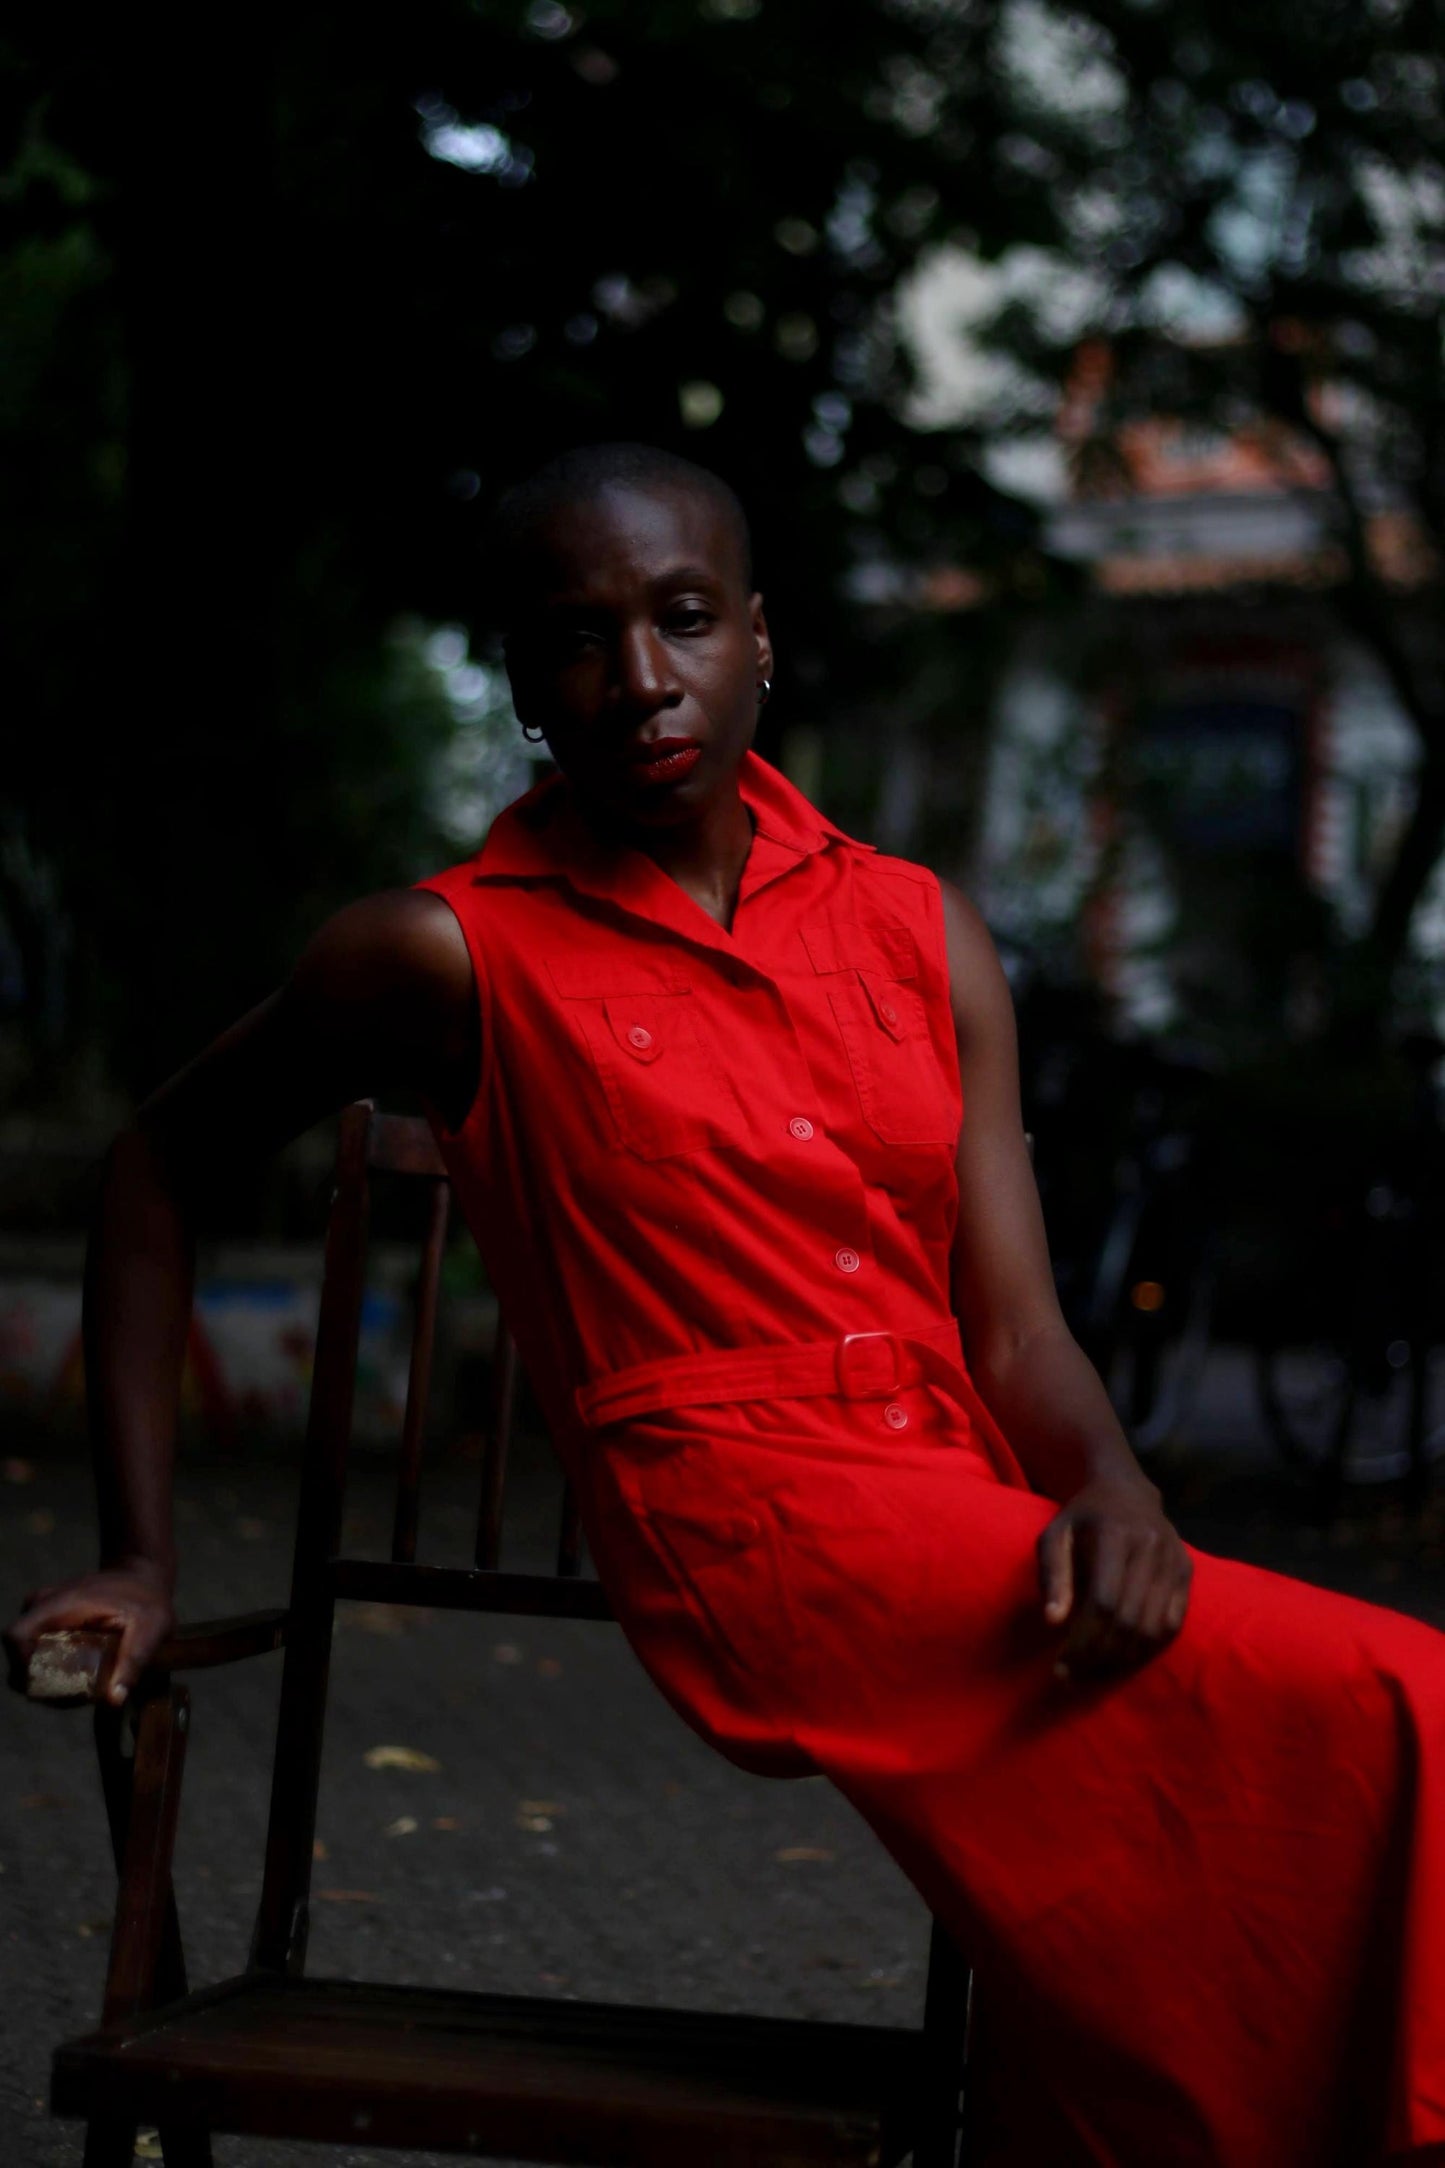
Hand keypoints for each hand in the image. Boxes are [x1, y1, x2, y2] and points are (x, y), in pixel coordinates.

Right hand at [5, 1558, 174, 1704]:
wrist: (143, 1576)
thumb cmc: (148, 1599)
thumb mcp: (151, 1628)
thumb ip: (135, 1660)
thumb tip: (114, 1700)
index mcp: (62, 1603)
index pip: (17, 1636)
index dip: (22, 1666)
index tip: (52, 1685)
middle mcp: (44, 1606)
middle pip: (20, 1654)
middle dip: (40, 1683)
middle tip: (75, 1696)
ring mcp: (44, 1613)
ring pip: (28, 1657)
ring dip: (48, 1679)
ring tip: (83, 1688)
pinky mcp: (49, 1622)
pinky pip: (38, 1652)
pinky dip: (54, 1670)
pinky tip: (81, 1678)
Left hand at [1037, 1476, 1190, 1682]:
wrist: (1126, 1489)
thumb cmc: (1082, 1518)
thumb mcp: (1054, 1535)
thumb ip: (1052, 1575)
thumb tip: (1053, 1622)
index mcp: (1115, 1534)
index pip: (1104, 1602)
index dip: (1083, 1641)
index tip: (1060, 1666)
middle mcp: (1152, 1547)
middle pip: (1130, 1620)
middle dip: (1100, 1657)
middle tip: (1072, 1678)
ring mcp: (1174, 1560)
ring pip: (1154, 1628)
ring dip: (1123, 1660)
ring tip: (1093, 1674)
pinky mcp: (1186, 1572)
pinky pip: (1172, 1624)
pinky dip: (1147, 1649)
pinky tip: (1122, 1659)